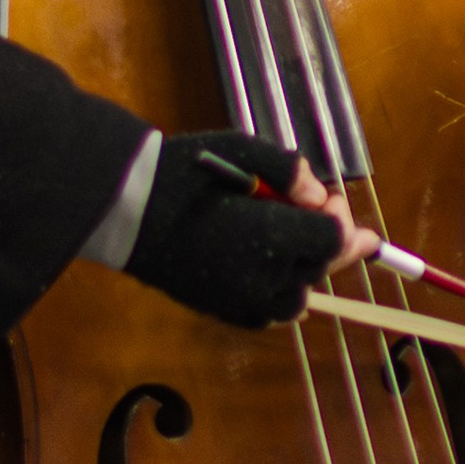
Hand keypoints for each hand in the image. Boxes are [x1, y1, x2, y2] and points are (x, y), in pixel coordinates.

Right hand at [125, 132, 377, 328]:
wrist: (124, 212)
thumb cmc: (179, 173)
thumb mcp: (237, 149)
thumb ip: (287, 168)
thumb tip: (318, 193)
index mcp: (270, 236)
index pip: (333, 239)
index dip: (340, 220)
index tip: (327, 200)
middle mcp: (262, 277)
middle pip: (320, 267)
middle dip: (324, 238)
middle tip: (308, 208)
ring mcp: (242, 299)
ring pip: (299, 297)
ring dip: (303, 269)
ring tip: (288, 240)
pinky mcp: (223, 310)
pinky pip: (269, 313)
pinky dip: (279, 293)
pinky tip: (268, 267)